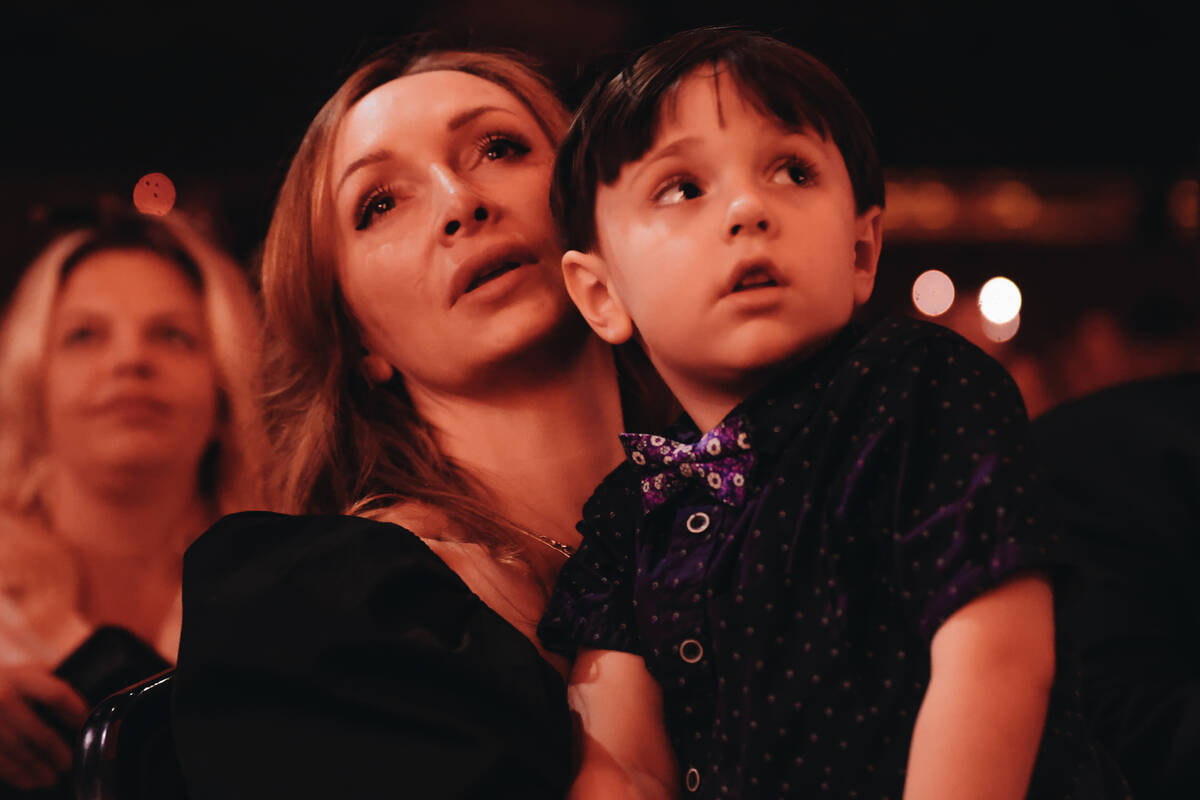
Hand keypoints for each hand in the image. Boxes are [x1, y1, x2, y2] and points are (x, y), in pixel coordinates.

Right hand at [0, 664, 87, 788]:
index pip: (57, 696)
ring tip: (51, 778)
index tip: (86, 726)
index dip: (76, 714)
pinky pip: (1, 761)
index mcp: (24, 678)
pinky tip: (29, 781)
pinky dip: (17, 774)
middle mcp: (5, 697)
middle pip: (39, 732)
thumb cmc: (9, 684)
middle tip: (69, 763)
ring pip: (19, 751)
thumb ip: (51, 687)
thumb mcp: (28, 674)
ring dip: (38, 768)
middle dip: (57, 751)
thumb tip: (87, 713)